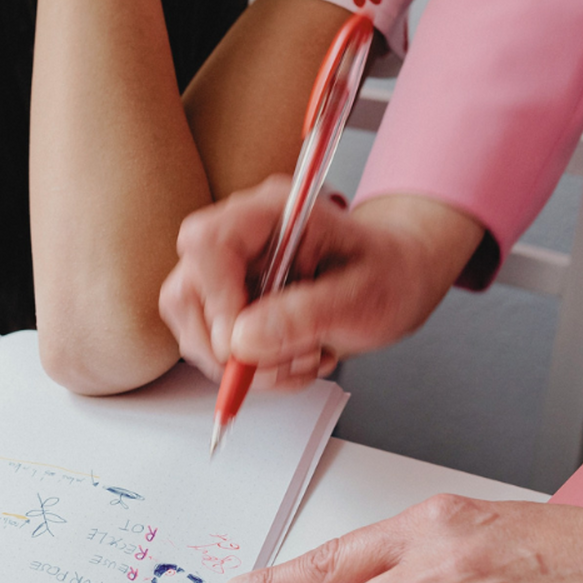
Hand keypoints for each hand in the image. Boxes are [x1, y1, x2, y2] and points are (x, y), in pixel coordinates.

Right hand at [159, 178, 483, 389]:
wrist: (396, 278)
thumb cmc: (388, 273)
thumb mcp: (364, 296)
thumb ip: (305, 314)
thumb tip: (242, 340)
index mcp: (274, 213)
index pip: (207, 242)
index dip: (216, 298)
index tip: (244, 339)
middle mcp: (242, 237)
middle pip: (186, 292)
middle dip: (228, 345)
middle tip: (282, 360)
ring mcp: (231, 273)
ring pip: (195, 329)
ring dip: (247, 364)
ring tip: (303, 356)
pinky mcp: (229, 305)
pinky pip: (214, 349)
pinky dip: (254, 370)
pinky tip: (293, 357)